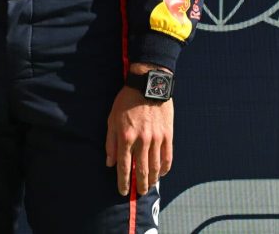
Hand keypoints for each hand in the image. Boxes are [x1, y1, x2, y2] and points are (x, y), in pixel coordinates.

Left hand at [105, 82, 173, 196]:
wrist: (148, 86)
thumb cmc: (126, 101)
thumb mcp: (111, 119)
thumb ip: (110, 142)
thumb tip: (110, 163)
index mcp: (126, 137)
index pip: (124, 166)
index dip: (123, 181)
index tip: (122, 191)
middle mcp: (142, 141)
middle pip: (142, 170)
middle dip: (140, 184)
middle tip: (139, 193)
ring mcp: (157, 139)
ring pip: (156, 166)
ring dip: (152, 179)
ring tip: (149, 186)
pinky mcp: (168, 135)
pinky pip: (167, 157)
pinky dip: (165, 168)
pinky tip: (161, 174)